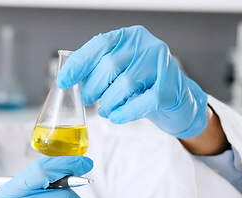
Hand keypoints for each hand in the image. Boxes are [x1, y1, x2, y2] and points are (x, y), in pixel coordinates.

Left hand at [56, 25, 207, 138]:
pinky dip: (124, 113)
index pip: (100, 44)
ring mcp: (162, 66)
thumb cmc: (143, 83)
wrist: (178, 99)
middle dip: (93, 88)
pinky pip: (141, 103)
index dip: (79, 64)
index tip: (63, 80)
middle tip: (89, 99)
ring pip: (124, 85)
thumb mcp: (121, 69)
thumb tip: (68, 77)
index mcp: (131, 37)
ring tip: (107, 109)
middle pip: (110, 66)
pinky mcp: (170, 89)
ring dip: (109, 103)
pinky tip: (117, 116)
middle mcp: (147, 46)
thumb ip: (99, 68)